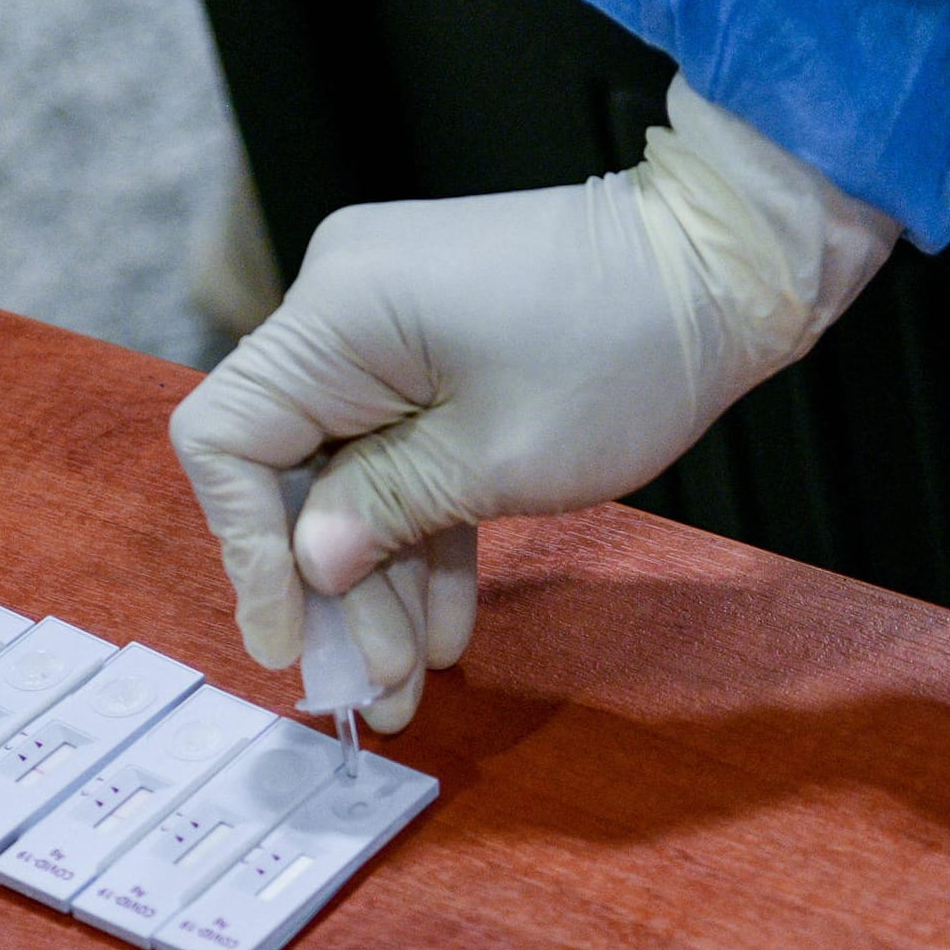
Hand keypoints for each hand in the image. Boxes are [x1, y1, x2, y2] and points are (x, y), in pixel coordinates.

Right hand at [170, 73, 899, 730]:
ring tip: (408, 683)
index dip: (243, 548)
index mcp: (337, 313)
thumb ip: (388, 514)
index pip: (225, 438)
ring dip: (381, 575)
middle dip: (331, 585)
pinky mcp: (431, 348)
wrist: (724, 262)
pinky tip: (442, 623)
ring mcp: (386, 326)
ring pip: (350, 470)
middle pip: (290, 467)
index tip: (288, 641)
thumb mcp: (502, 458)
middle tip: (368, 688)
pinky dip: (420, 527)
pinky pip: (400, 448)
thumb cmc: (623, 351)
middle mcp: (340, 307)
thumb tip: (308, 564)